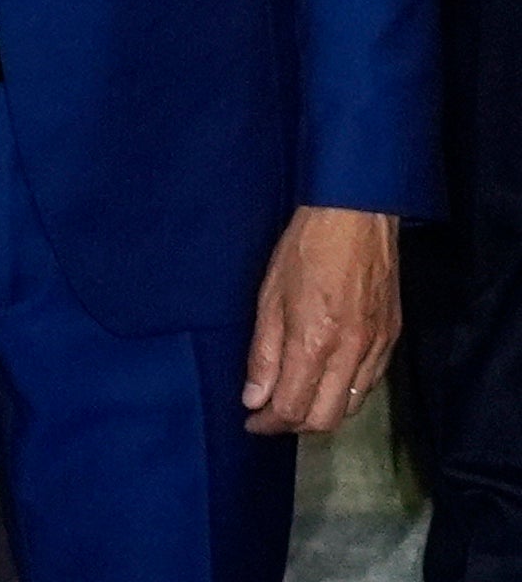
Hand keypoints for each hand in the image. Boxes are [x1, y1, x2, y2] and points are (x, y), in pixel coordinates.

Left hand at [244, 205, 399, 434]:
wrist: (356, 218)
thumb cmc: (304, 250)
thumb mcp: (268, 298)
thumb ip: (262, 354)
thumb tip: (254, 398)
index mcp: (315, 343)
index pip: (293, 408)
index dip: (268, 423)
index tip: (251, 421)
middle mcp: (351, 354)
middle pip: (326, 419)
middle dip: (294, 426)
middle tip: (269, 415)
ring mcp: (377, 348)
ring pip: (352, 407)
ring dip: (322, 413)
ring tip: (295, 400)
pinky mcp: (392, 340)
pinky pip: (370, 385)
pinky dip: (346, 394)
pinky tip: (326, 382)